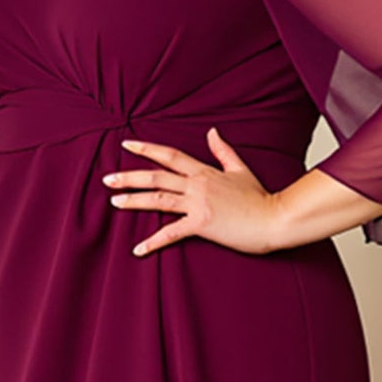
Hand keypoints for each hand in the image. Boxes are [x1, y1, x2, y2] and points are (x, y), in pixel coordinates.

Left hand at [101, 126, 280, 256]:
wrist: (274, 219)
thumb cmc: (260, 198)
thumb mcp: (240, 169)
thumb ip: (223, 151)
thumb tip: (211, 131)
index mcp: (204, 171)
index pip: (169, 155)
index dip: (147, 149)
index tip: (126, 144)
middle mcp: (197, 185)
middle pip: (156, 177)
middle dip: (130, 176)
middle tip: (107, 179)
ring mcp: (198, 204)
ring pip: (158, 200)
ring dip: (134, 201)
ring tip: (114, 202)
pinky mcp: (202, 224)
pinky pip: (172, 233)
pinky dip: (153, 242)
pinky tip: (138, 249)